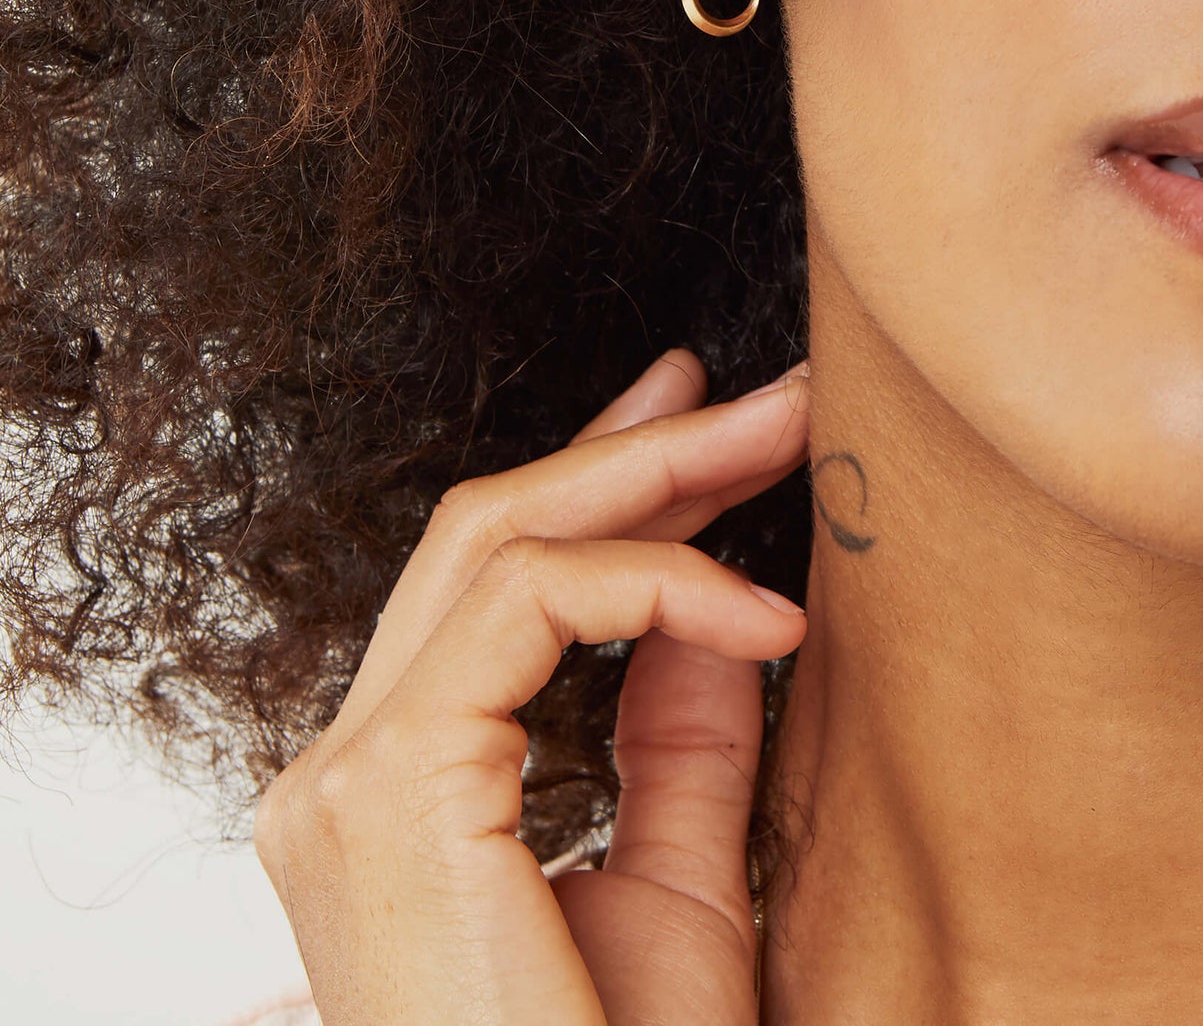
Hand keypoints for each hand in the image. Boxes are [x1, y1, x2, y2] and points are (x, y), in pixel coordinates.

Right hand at [255, 350, 809, 1025]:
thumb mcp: (680, 880)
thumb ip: (682, 737)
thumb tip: (721, 609)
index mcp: (400, 789)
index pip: (497, 581)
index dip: (603, 477)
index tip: (701, 411)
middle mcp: (344, 770)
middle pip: (493, 535)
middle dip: (645, 447)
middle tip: (768, 392)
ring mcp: (349, 779)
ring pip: (503, 542)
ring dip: (662, 475)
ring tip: (788, 434)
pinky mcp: (391, 790)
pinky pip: (535, 608)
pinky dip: (663, 583)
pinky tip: (771, 613)